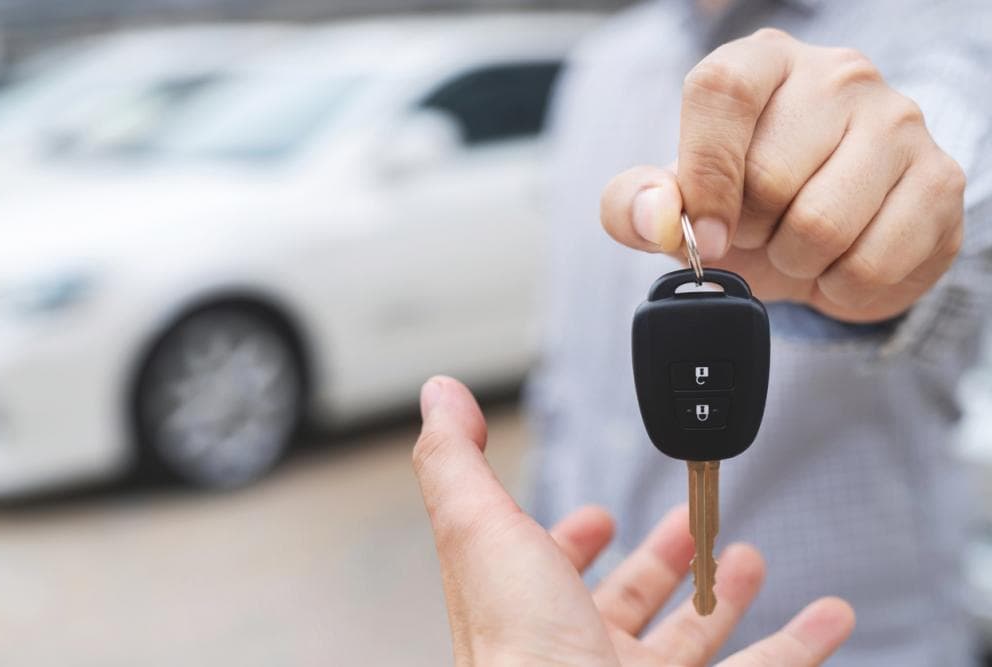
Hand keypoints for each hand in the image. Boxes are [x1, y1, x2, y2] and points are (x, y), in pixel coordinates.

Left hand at [413, 375, 854, 665]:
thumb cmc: (517, 651)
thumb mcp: (478, 528)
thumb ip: (455, 461)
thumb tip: (440, 395)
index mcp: (527, 606)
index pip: (547, 566)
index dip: (571, 539)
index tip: (599, 518)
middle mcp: (576, 651)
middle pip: (626, 602)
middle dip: (659, 560)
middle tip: (688, 528)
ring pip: (692, 638)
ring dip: (727, 595)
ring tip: (752, 557)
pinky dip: (800, 645)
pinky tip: (829, 618)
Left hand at [601, 28, 964, 322]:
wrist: (829, 242)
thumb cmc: (747, 208)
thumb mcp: (679, 205)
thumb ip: (636, 204)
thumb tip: (652, 218)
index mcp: (762, 62)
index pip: (722, 92)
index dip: (705, 174)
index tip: (704, 232)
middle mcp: (837, 76)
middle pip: (770, 176)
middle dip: (753, 231)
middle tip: (762, 230)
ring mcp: (899, 122)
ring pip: (824, 225)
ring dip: (796, 262)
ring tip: (799, 245)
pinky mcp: (940, 180)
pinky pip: (873, 262)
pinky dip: (842, 285)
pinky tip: (841, 261)